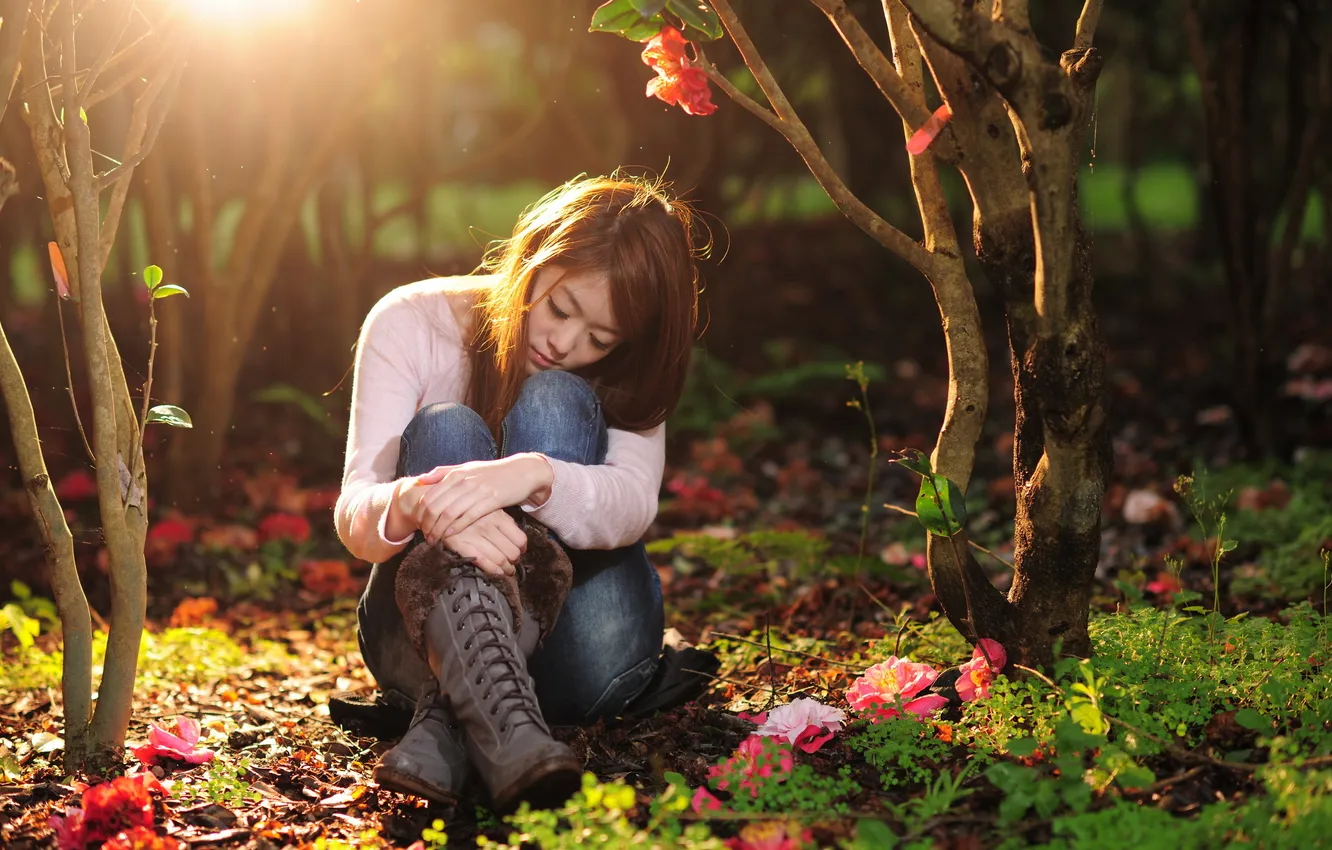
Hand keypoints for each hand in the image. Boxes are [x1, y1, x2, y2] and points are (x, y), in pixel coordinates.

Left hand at [407, 455, 552, 541]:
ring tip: (434, 540)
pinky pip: (469, 516)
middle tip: (425, 536)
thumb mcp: (467, 468)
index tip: (419, 524)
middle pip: (436, 506)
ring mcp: (478, 491)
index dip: (421, 513)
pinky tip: (451, 535)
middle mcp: (465, 481)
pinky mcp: (492, 500)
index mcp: (457, 474)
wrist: (522, 471)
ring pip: (450, 513)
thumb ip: (443, 473)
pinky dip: (457, 527)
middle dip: (427, 524)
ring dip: (439, 529)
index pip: (430, 495)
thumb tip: (420, 480)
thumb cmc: (492, 472)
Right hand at [439, 509, 527, 577]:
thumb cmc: (468, 511)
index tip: (519, 553)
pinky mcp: (461, 544)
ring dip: (506, 569)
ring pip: (500, 559)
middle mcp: (489, 525)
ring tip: (506, 571)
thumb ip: (505, 523)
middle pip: (512, 551)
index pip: (520, 538)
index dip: (522, 550)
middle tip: (512, 565)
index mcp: (498, 516)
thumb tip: (520, 542)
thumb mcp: (489, 510)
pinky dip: (493, 570)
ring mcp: (475, 535)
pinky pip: (483, 562)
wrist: (439, 509)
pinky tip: (496, 573)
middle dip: (514, 562)